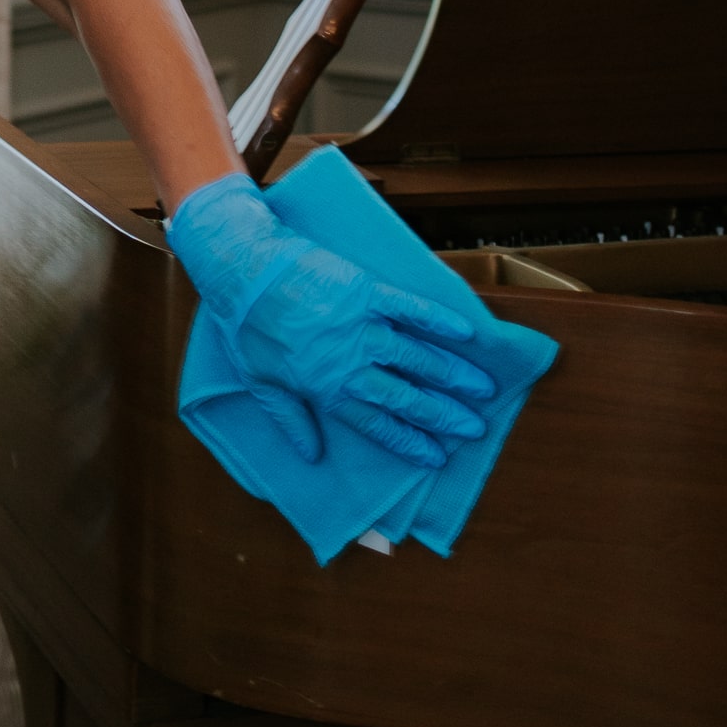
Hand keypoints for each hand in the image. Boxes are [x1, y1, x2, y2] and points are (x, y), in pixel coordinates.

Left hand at [167, 171, 494, 469]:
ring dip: (451, 374)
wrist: (243, 270)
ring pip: (415, 356)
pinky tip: (466, 333)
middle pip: (404, 395)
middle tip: (473, 429)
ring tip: (483, 390)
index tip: (436, 457)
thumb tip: (311, 456)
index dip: (408, 441)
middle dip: (441, 415)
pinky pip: (409, 307)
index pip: (375, 423)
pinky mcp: (365, 291)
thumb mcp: (260, 381)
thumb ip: (290, 420)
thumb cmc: (246, 327)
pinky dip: (438, 319)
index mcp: (324, 387)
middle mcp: (349, 361)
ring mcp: (360, 325)